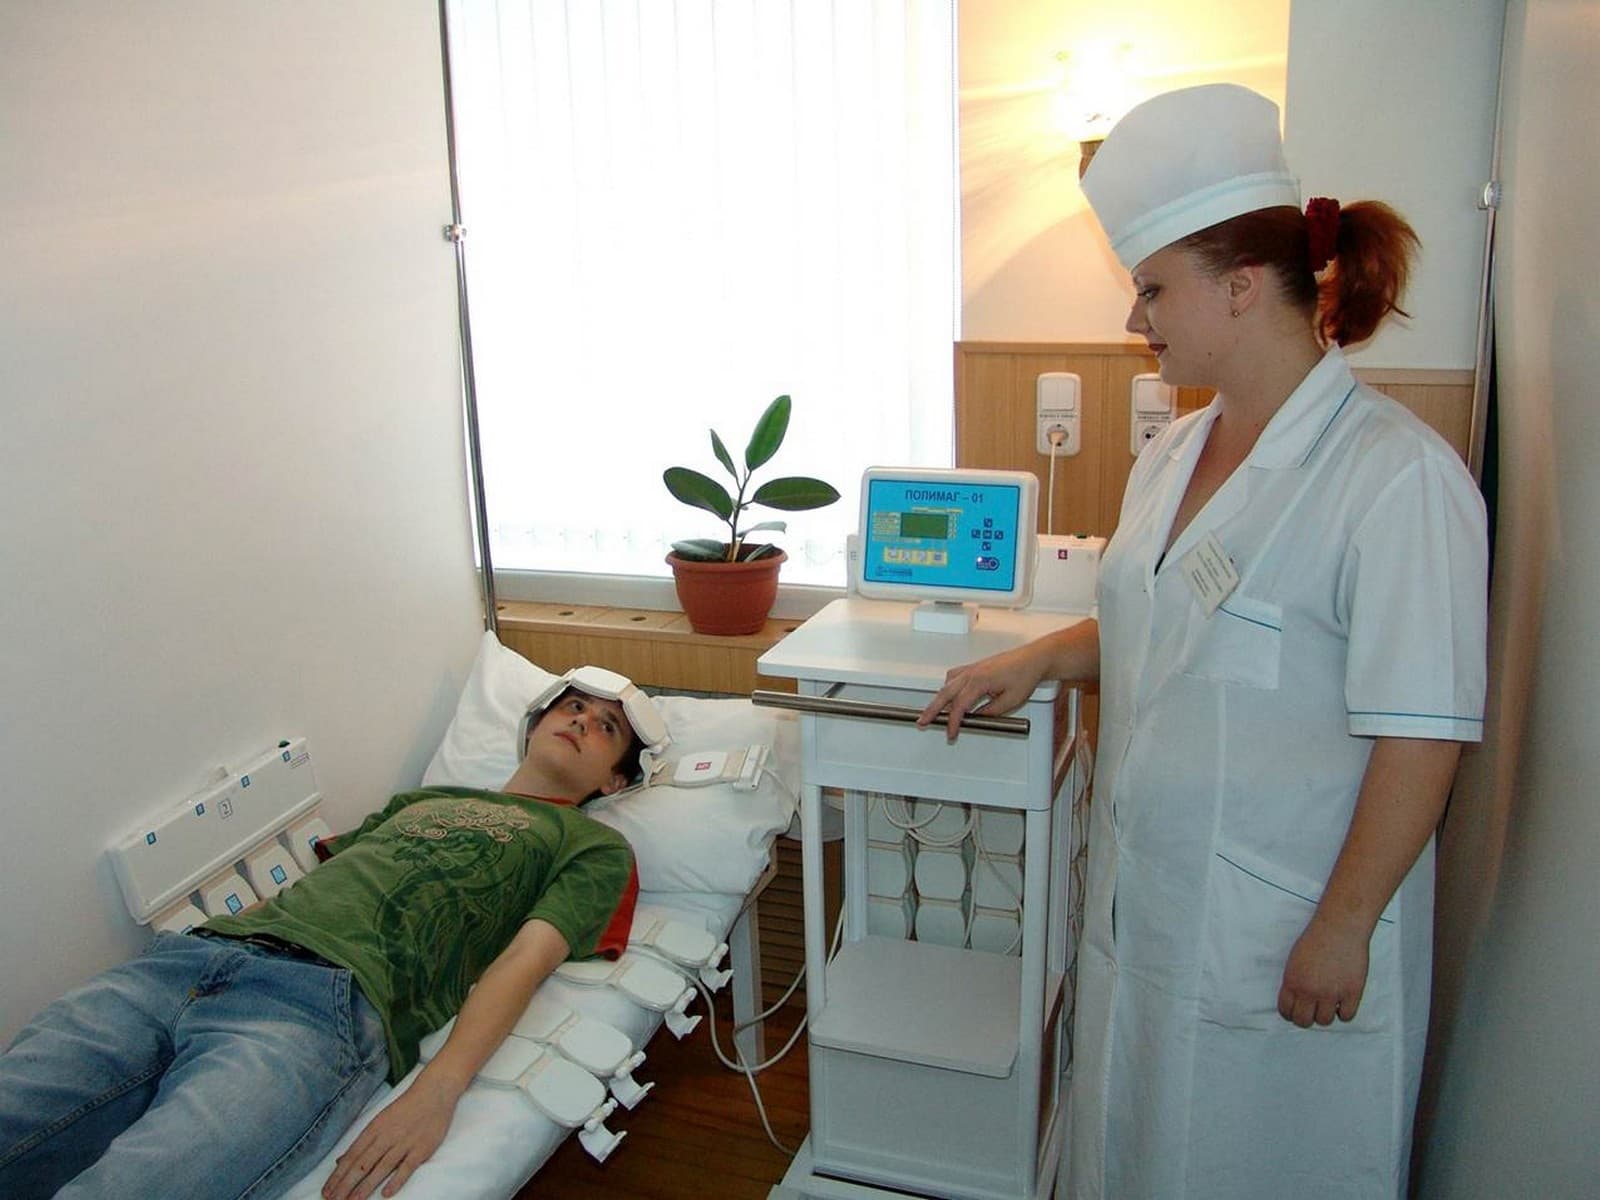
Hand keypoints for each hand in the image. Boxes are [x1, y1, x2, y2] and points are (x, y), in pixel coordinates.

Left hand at [322, 1075, 460, 1199]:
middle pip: (363, 1164)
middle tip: (334, 1199)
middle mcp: (386, 1136)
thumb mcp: (379, 1120)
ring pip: (382, 1167)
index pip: (351, 1156)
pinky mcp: (421, 1149)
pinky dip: (396, 1180)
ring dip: (366, 1185)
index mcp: (374, 1129)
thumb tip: (340, 1160)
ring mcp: (404, 1143)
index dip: (338, 1175)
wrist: (434, 1093)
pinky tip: (386, 1193)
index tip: (327, 1191)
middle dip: (346, 1184)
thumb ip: (361, 1143)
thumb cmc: (405, 1107)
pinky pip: (407, 1167)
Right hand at [915, 643, 1048, 740]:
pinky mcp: (975, 667)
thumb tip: (976, 718)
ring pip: (947, 684)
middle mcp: (972, 672)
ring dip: (939, 698)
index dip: (952, 722)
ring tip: (933, 711)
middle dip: (932, 709)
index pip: (959, 706)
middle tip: (922, 721)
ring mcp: (972, 668)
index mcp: (979, 681)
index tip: (950, 733)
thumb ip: (990, 712)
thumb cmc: (1025, 675)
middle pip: (945, 693)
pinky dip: (948, 686)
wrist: (1034, 659)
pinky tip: (949, 693)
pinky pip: (954, 676)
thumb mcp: (1010, 701)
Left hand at [1277, 913, 1370, 1027]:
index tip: (1295, 1012)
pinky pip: (1346, 1016)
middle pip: (1303, 1021)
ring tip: (1328, 1004)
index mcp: (1292, 981)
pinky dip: (1344, 1012)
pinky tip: (1343, 1002)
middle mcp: (1310, 990)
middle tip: (1311, 1011)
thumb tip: (1296, 1000)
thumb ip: (1294, 982)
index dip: (1290, 1014)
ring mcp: (1331, 993)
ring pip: (1324, 1021)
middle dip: (1306, 1018)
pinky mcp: (1351, 992)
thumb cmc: (1317, 939)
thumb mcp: (1295, 960)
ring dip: (1325, 1015)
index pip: (1286, 1011)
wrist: (1340, 927)